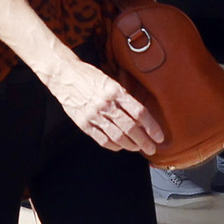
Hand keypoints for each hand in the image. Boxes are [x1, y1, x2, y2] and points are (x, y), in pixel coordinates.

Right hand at [43, 54, 164, 156]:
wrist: (64, 75)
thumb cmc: (89, 76)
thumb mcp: (110, 81)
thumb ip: (124, 98)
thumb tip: (141, 118)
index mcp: (115, 91)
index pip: (139, 113)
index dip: (152, 127)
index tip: (159, 136)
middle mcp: (106, 104)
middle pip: (130, 128)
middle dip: (144, 141)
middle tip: (152, 148)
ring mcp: (94, 115)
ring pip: (118, 137)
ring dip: (131, 145)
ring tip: (138, 148)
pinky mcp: (83, 124)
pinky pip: (102, 140)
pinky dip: (114, 146)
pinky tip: (120, 146)